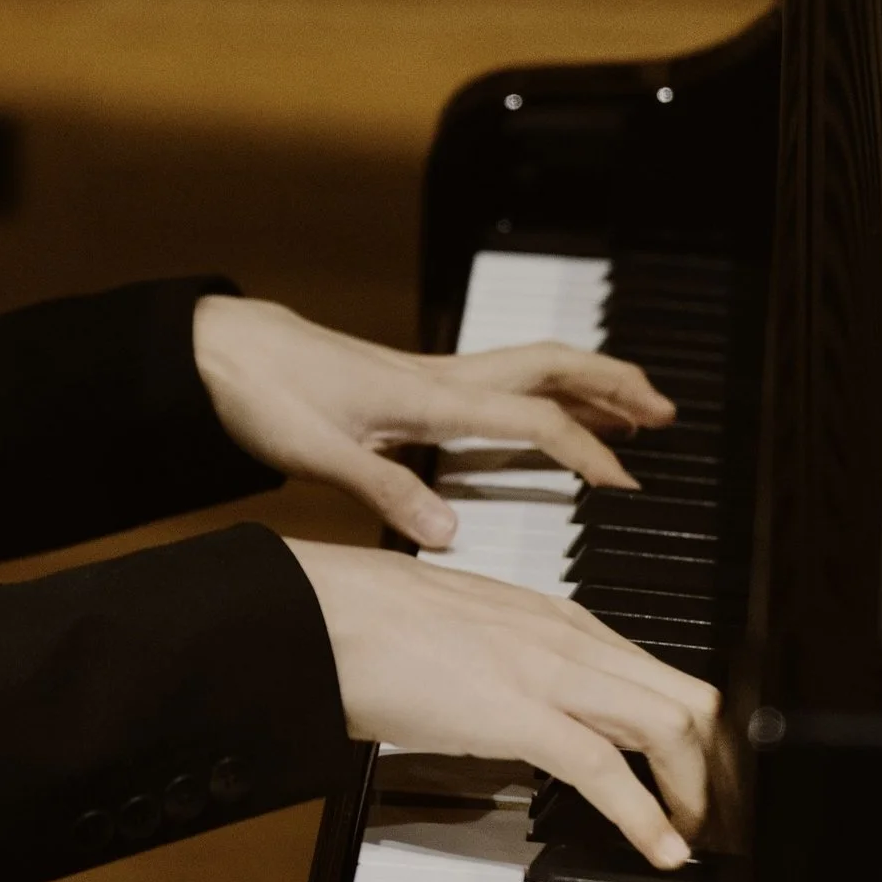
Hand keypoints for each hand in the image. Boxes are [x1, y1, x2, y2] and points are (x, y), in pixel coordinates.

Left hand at [193, 293, 670, 547]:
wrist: (214, 348)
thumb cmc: (260, 391)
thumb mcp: (315, 452)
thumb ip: (384, 489)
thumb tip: (449, 532)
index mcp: (425, 396)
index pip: (530, 418)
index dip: (585, 451)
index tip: (629, 486)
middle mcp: (436, 378)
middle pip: (545, 367)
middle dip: (610, 384)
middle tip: (667, 411)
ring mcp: (424, 377)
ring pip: (525, 368)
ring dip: (584, 383)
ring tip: (635, 410)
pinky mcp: (407, 384)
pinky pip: (496, 383)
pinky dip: (539, 396)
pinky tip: (545, 422)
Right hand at [287, 539, 721, 867]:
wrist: (314, 611)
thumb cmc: (362, 617)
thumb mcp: (459, 628)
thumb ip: (506, 656)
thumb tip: (520, 701)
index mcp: (550, 614)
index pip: (656, 670)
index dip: (694, 731)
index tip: (700, 776)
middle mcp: (563, 634)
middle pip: (687, 694)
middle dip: (719, 762)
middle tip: (718, 815)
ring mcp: (544, 669)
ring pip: (668, 723)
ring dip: (696, 790)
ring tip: (695, 837)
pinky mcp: (517, 710)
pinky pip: (608, 768)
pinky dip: (648, 816)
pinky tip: (661, 850)